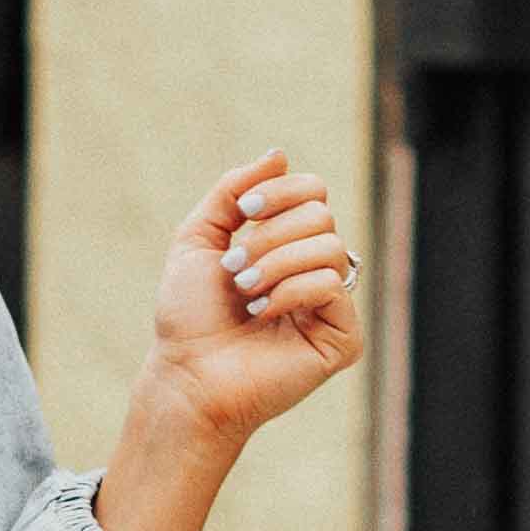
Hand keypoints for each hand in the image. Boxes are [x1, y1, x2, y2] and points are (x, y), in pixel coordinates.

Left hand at [151, 154, 365, 435]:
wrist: (186, 375)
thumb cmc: (188, 317)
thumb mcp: (199, 238)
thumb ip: (233, 192)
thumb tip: (279, 155)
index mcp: (288, 245)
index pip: (313, 192)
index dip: (281, 192)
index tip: (244, 211)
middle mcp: (315, 271)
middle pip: (321, 215)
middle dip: (269, 235)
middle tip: (234, 270)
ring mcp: (332, 306)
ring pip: (329, 247)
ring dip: (275, 264)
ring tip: (245, 293)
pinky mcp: (342, 339)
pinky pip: (333, 285)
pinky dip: (291, 291)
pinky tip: (264, 314)